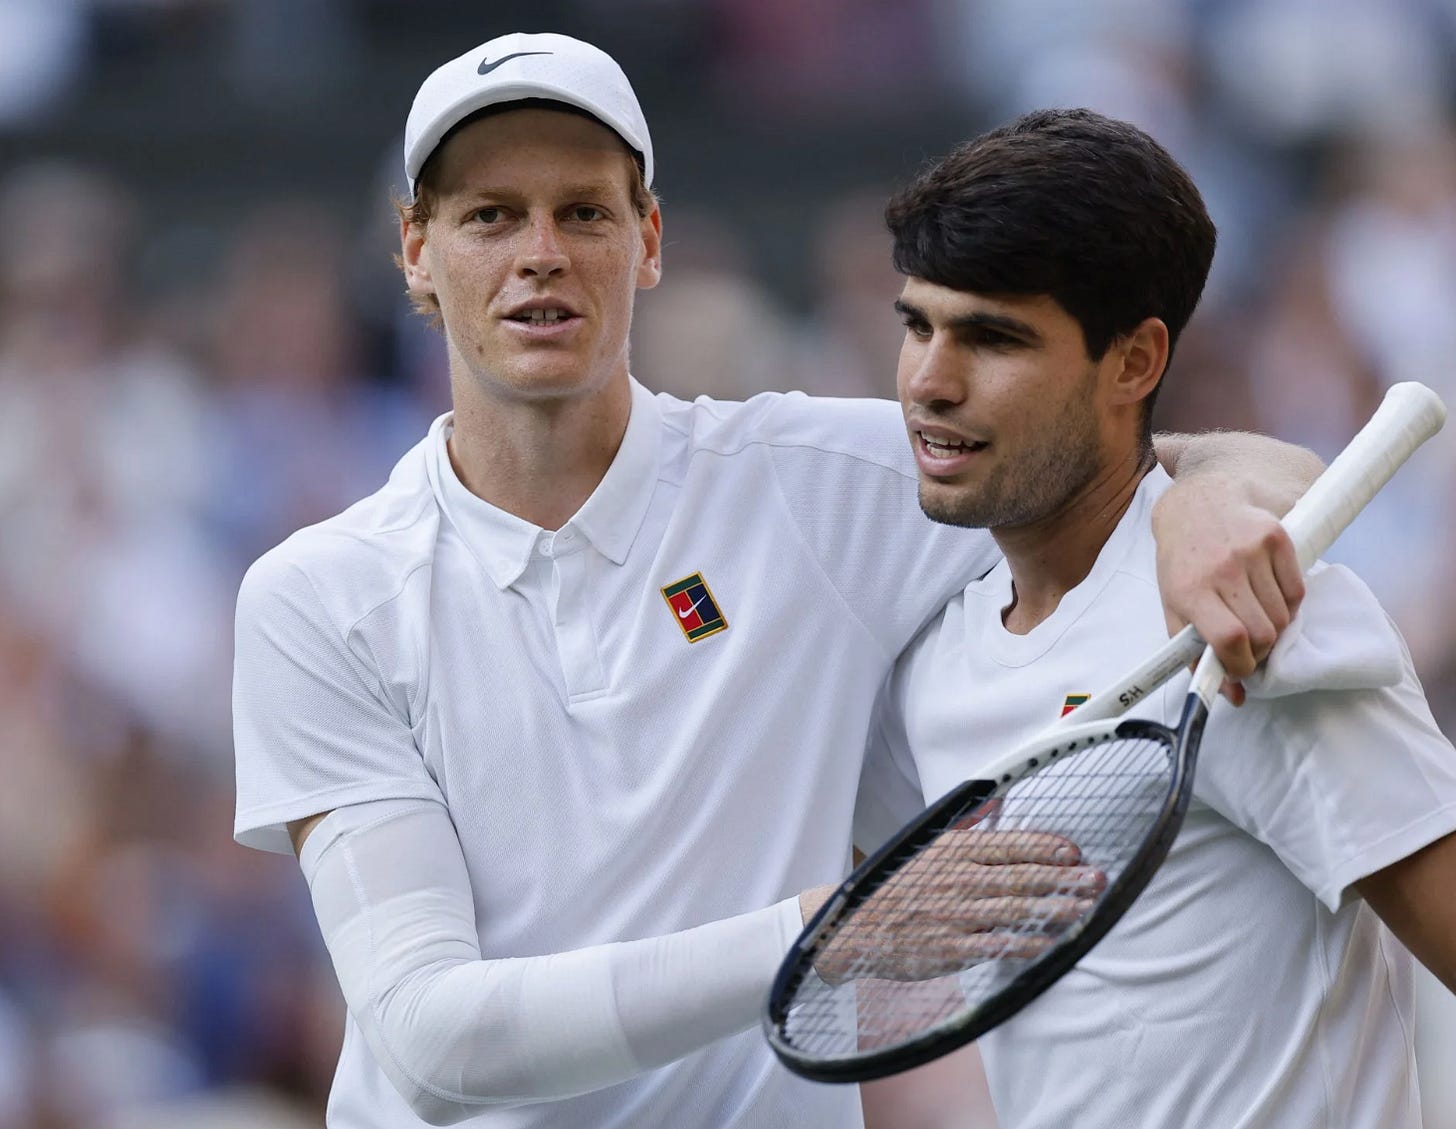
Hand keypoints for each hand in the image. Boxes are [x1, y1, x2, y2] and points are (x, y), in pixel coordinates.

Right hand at [800, 828, 1104, 984]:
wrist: (853, 927)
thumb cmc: (893, 885)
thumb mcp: (924, 843)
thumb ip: (966, 824)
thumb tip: (995, 798)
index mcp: (953, 851)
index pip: (1009, 845)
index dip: (1046, 848)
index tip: (1074, 851)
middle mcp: (958, 880)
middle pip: (1021, 877)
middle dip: (1063, 878)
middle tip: (1097, 879)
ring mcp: (955, 916)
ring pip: (1015, 911)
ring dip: (1055, 910)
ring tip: (1086, 909)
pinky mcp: (951, 948)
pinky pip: (996, 945)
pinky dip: (1025, 944)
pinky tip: (1049, 943)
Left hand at [1152, 475, 1305, 703]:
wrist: (1197, 505)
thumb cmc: (1184, 564)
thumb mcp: (1174, 607)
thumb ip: (1196, 656)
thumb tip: (1234, 696)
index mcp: (1190, 590)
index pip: (1230, 639)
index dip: (1241, 665)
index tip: (1241, 669)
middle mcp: (1222, 569)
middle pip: (1263, 633)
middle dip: (1259, 651)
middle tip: (1249, 644)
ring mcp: (1252, 551)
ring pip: (1283, 617)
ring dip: (1273, 627)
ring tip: (1255, 614)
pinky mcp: (1277, 537)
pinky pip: (1297, 592)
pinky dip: (1288, 604)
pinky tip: (1267, 593)